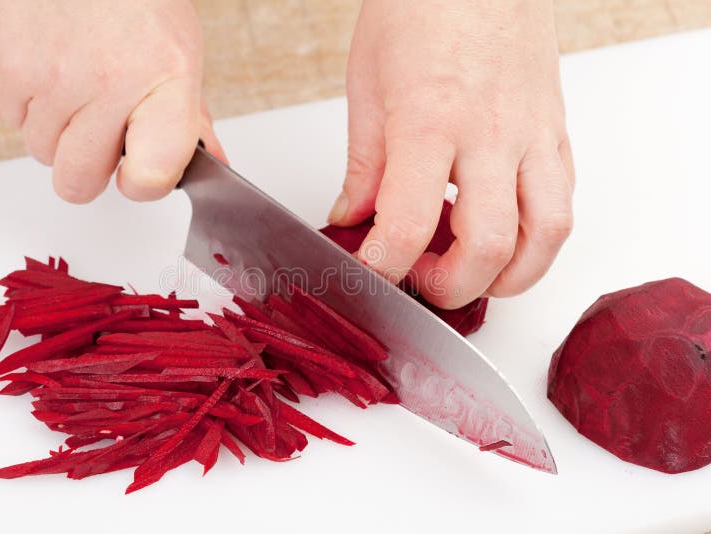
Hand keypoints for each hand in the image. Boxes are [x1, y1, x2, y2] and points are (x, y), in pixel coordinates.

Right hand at [0, 0, 225, 202]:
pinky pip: (10, 119)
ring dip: (56, 130)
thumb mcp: (179, 53)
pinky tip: (48, 64)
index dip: (143, 184)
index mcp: (165, 80)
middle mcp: (108, 82)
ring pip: (42, 152)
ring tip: (74, 80)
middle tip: (100, 125)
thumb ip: (191, 117)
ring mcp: (52, 78)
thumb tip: (211, 165)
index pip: (151, 174)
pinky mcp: (5, 67)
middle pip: (79, 183)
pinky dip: (27, 101)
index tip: (139, 171)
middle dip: (87, 164)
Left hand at [329, 0, 574, 308]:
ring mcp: (533, 134)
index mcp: (429, 121)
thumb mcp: (367, 84)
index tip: (371, 274)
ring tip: (473, 273)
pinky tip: (506, 233)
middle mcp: (490, 134)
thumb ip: (364, 163)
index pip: (407, 224)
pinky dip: (537, 238)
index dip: (384, 267)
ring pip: (546, 235)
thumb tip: (354, 218)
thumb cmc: (422, 6)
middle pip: (489, 247)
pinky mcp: (556, 132)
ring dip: (510, 277)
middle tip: (423, 279)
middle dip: (451, 287)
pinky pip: (563, 202)